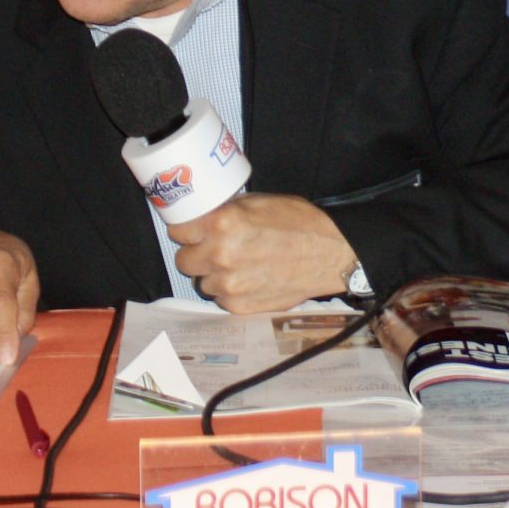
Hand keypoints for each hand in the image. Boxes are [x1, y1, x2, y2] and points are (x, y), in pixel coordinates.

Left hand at [168, 194, 356, 312]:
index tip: (192, 232)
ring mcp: (229, 285)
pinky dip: (230, 291)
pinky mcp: (239, 306)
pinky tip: (250, 279)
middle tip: (215, 249)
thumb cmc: (299, 222)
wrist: (331, 254)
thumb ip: (226, 211)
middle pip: (184, 260)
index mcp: (222, 224)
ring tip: (239, 265)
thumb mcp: (258, 201)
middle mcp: (220, 255)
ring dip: (214, 274)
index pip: (178, 231)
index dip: (186, 230)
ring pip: (202, 282)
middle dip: (196, 254)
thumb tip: (203, 218)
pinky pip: (220, 299)